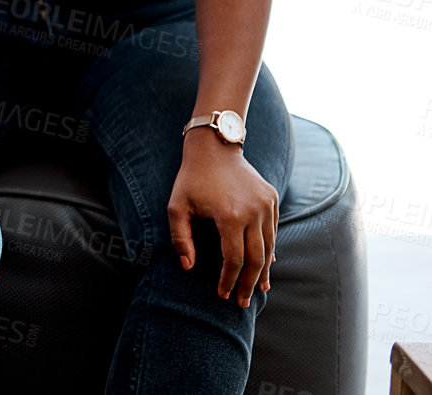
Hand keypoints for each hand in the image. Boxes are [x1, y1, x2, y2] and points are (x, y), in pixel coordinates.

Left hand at [167, 133, 278, 306]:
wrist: (215, 147)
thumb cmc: (191, 178)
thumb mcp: (176, 206)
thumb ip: (180, 238)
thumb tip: (188, 267)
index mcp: (230, 216)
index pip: (234, 260)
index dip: (229, 280)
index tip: (222, 294)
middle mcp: (254, 212)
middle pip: (256, 259)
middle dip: (249, 283)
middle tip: (243, 302)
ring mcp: (267, 205)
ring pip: (269, 247)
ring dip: (263, 270)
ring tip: (259, 289)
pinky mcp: (272, 199)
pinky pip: (273, 231)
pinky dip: (269, 249)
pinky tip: (265, 264)